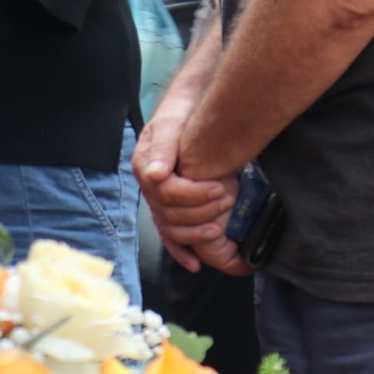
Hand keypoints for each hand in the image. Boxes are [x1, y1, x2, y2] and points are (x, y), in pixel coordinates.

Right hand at [134, 97, 234, 273]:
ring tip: (220, 227)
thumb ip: (164, 149)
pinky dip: (181, 252)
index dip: (195, 195)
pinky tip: (194, 263)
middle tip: (229, 198)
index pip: (166, 193)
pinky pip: (169, 236)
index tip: (220, 187)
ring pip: (171, 229)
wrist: (186, 109)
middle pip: (170, 214)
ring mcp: (157, 200)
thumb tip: (155, 176)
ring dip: (196, 233)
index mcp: (145, 166)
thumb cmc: (180, 114)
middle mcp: (149, 187)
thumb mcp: (171, 124)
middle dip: (202, 211)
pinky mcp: (169, 208)